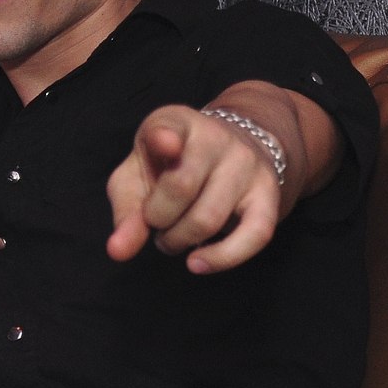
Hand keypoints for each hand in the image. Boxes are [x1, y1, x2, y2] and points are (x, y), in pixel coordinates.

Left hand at [106, 105, 282, 273]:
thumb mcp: (137, 175)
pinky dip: (223, 258)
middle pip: (180, 187)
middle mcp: (215, 137)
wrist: (230, 151)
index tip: (165, 143)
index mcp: (175, 123)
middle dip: (157, 220)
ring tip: (172, 238)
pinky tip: (198, 263)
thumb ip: (126, 211)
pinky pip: (254, 235)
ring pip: (208, 219)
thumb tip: (119, 250)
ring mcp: (246, 164)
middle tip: (156, 223)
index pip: (170, 127)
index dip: (165, 137)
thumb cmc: (170, 167)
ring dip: (180, 241)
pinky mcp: (268, 194)